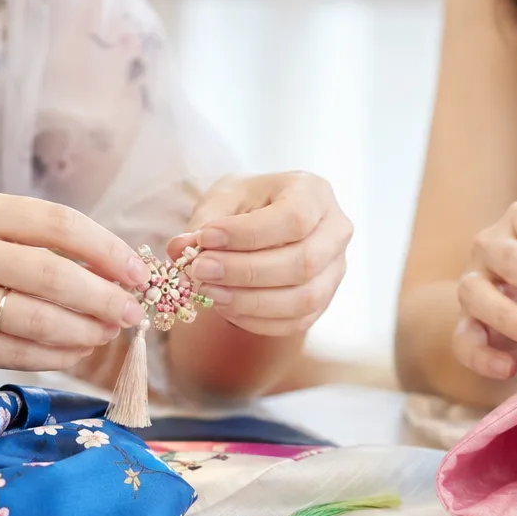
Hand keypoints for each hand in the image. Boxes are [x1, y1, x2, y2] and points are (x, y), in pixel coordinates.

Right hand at [0, 190, 148, 388]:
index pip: (57, 222)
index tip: (137, 273)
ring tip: (107, 334)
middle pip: (53, 272)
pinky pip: (15, 351)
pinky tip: (75, 354)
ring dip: (84, 331)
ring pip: (37, 317)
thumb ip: (29, 241)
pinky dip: (55, 356)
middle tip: (132, 312)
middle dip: (104, 296)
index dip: (106, 249)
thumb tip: (111, 270)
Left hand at [169, 172, 351, 336]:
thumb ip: (203, 221)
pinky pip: (295, 322)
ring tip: (208, 292)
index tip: (206, 238)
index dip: (249, 234)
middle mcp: (335, 232)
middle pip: (302, 262)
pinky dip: (255, 320)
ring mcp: (335, 270)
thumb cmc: (245, 206)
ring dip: (250, 301)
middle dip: (246, 272)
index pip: (293, 218)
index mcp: (315, 193)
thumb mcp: (222, 199)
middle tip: (200, 271)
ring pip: (302, 299)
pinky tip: (225, 307)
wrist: (262, 225)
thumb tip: (180, 249)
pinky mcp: (323, 301)